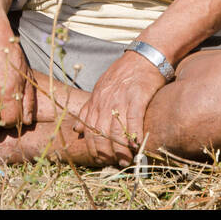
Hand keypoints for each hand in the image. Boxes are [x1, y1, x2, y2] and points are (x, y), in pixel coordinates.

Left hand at [78, 49, 166, 164]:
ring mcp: (120, 98)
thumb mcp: (101, 88)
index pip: (88, 128)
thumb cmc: (124, 73)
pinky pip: (133, 121)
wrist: (144, 56)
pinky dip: (134, 136)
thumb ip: (89, 109)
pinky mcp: (137, 97)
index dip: (93, 147)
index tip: (100, 159)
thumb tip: (77, 129)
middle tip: (115, 163)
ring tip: (127, 160)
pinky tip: (138, 145)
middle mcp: (104, 100)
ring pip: (116, 131)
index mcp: (95, 100)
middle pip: (101, 133)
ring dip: (121, 149)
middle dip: (106, 152)